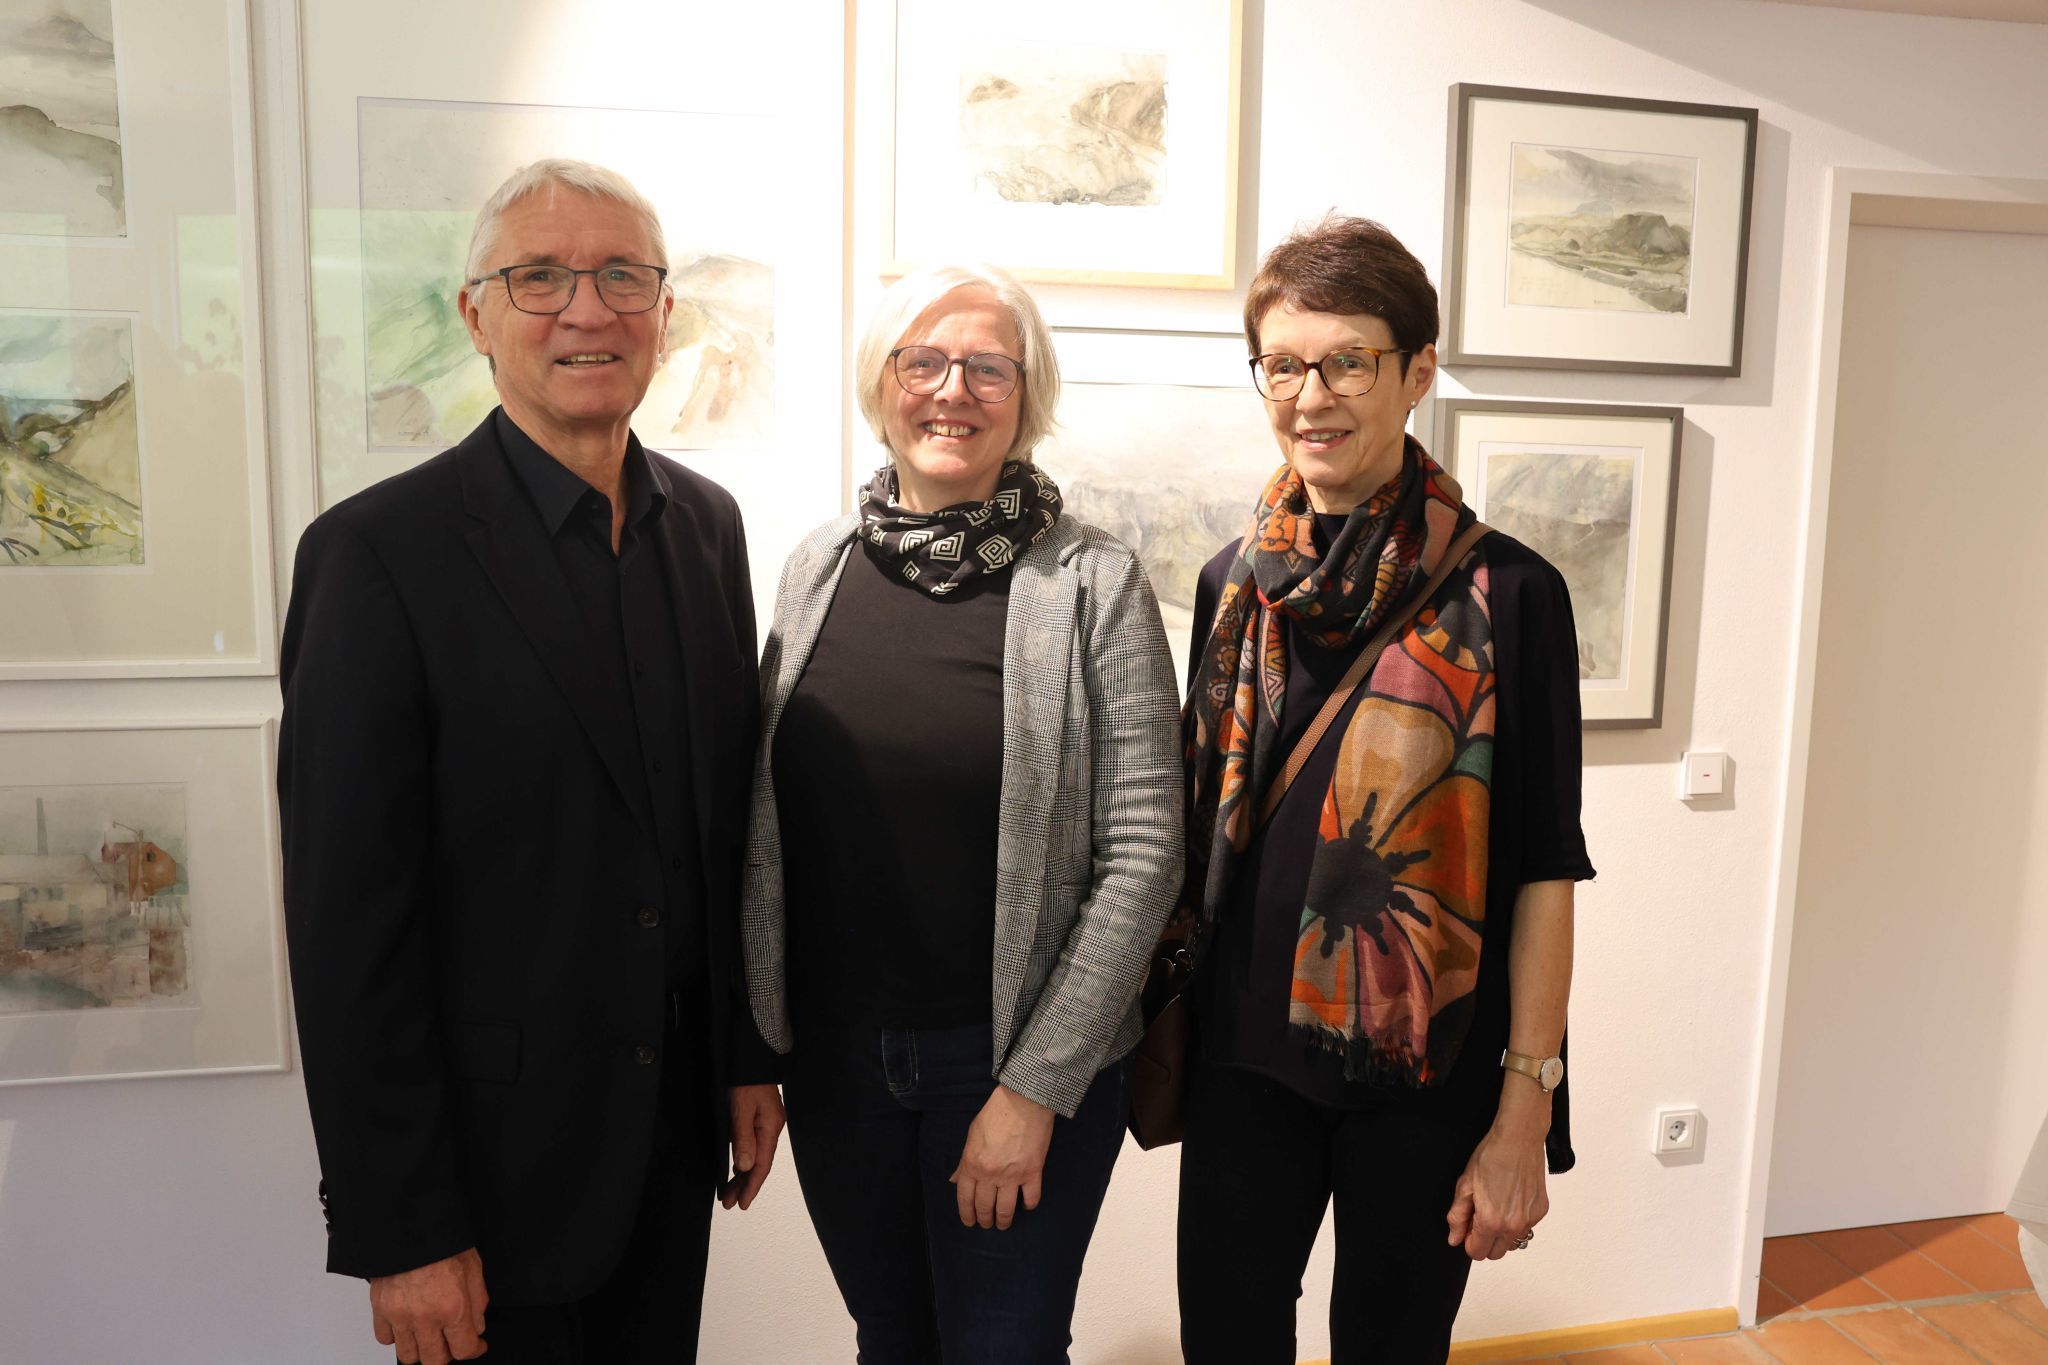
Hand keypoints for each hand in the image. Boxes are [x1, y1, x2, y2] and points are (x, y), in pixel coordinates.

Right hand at [369, 1247, 487, 1363]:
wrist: (410, 1224)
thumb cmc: (442, 1240)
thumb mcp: (474, 1267)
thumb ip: (478, 1302)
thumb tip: (476, 1327)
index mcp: (452, 1307)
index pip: (464, 1350)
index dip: (474, 1349)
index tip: (476, 1344)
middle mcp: (424, 1318)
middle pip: (435, 1361)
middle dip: (447, 1354)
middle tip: (451, 1340)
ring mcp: (399, 1316)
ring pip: (408, 1355)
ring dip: (421, 1350)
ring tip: (429, 1335)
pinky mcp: (380, 1309)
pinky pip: (385, 1339)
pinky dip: (396, 1337)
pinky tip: (407, 1325)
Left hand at [723, 1083, 784, 1210]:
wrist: (750, 1056)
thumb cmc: (745, 1080)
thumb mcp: (741, 1108)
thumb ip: (743, 1138)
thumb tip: (744, 1167)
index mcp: (770, 1127)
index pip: (762, 1165)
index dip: (752, 1186)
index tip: (741, 1204)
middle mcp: (771, 1127)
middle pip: (759, 1163)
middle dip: (745, 1185)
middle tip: (729, 1203)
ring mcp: (767, 1122)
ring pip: (756, 1155)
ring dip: (743, 1174)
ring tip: (729, 1192)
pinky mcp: (759, 1117)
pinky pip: (753, 1145)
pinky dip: (744, 1159)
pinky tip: (737, 1167)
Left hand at [950, 1084, 1056, 1229]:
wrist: (1024, 1102)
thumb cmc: (995, 1114)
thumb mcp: (972, 1135)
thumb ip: (964, 1161)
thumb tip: (956, 1180)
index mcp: (972, 1164)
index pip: (965, 1197)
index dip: (966, 1213)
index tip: (969, 1222)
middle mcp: (990, 1174)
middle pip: (985, 1206)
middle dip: (985, 1220)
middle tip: (987, 1224)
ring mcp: (1012, 1175)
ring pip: (1006, 1209)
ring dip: (1004, 1220)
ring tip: (1004, 1224)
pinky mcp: (1033, 1172)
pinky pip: (1031, 1198)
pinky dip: (1028, 1205)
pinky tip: (1026, 1205)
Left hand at [1445, 1124, 1549, 1261]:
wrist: (1518, 1139)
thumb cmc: (1492, 1157)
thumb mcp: (1465, 1186)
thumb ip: (1457, 1217)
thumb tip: (1454, 1238)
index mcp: (1491, 1221)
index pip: (1477, 1253)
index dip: (1468, 1241)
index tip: (1468, 1227)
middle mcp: (1513, 1226)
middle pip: (1495, 1253)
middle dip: (1485, 1240)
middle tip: (1480, 1216)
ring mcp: (1530, 1220)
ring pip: (1512, 1242)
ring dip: (1502, 1233)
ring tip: (1497, 1207)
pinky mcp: (1541, 1212)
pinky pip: (1526, 1228)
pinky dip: (1517, 1221)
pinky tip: (1510, 1200)